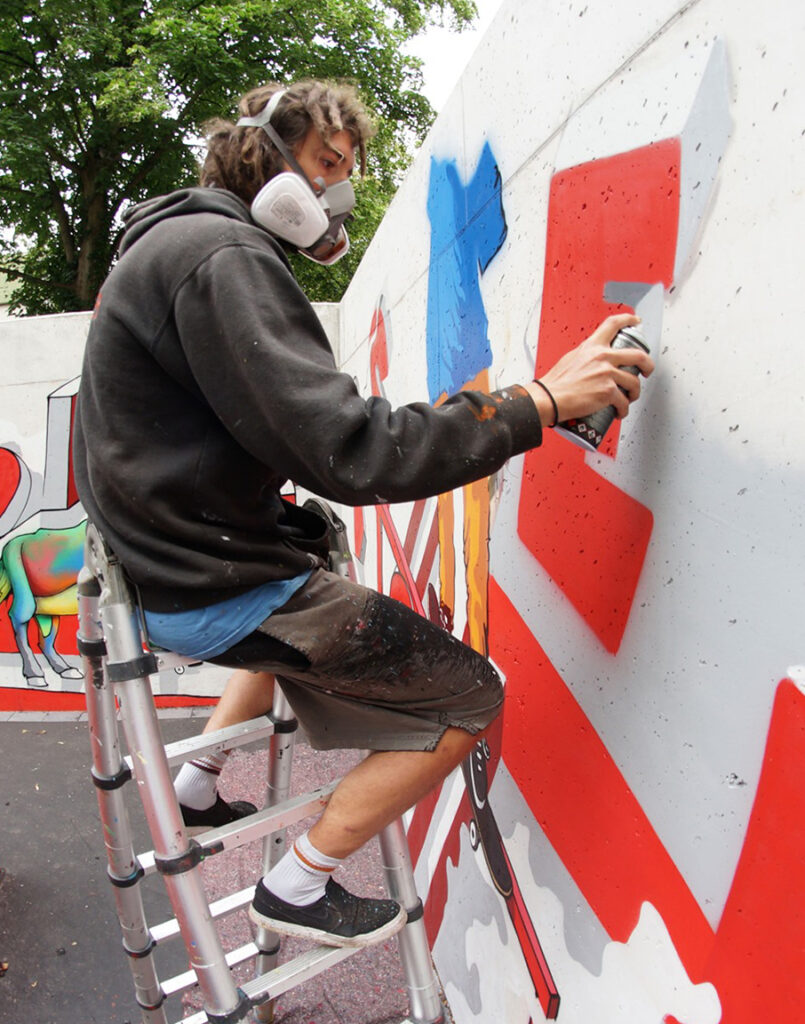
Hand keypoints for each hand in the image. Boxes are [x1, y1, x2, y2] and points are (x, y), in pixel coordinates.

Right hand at [525, 314, 653, 426]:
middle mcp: (602, 357)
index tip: (636, 321)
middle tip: (647, 370)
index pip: (613, 324)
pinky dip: (623, 409)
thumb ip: (586, 357)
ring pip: (634, 382)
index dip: (628, 319)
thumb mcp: (571, 359)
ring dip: (634, 393)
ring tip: (628, 398)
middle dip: (648, 364)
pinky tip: (619, 412)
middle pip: (637, 355)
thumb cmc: (555, 383)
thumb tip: (594, 362)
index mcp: (592, 346)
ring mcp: (607, 373)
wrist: (549, 398)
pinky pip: (624, 401)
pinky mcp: (608, 391)